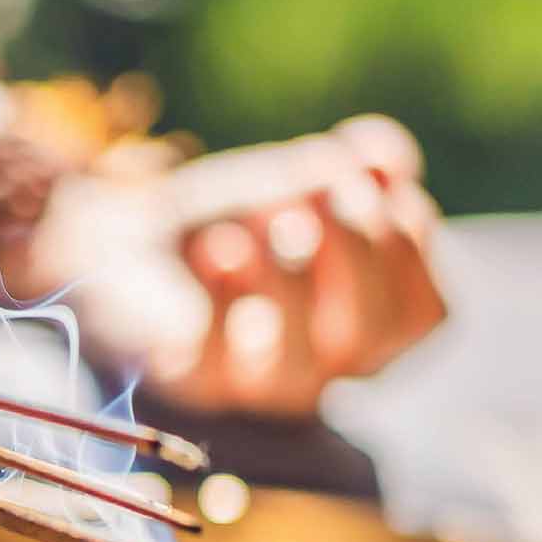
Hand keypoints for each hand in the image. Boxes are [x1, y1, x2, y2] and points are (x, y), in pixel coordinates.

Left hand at [25, 115, 447, 416]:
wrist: (113, 237)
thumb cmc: (222, 217)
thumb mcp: (296, 180)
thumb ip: (355, 167)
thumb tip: (388, 155)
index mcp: (365, 330)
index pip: (428, 314)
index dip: (415, 248)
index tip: (382, 183)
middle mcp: (320, 370)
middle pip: (369, 337)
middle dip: (356, 252)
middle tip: (322, 187)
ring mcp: (252, 385)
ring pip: (298, 366)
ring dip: (288, 280)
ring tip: (267, 214)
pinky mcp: (189, 380)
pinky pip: (217, 358)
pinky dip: (223, 300)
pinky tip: (214, 245)